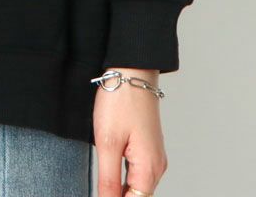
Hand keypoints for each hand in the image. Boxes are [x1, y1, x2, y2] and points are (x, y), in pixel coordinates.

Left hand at [93, 67, 167, 196]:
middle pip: (138, 196)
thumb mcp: (107, 143)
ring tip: (102, 187)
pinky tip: (111, 176)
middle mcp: (156, 166)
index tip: (99, 194)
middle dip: (117, 196)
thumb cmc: (121, 101)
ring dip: (121, 190)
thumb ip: (108, 180)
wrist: (132, 70)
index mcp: (149, 169)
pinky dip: (125, 178)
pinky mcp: (147, 146)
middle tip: (98, 190)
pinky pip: (138, 172)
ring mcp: (154, 155)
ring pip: (138, 186)